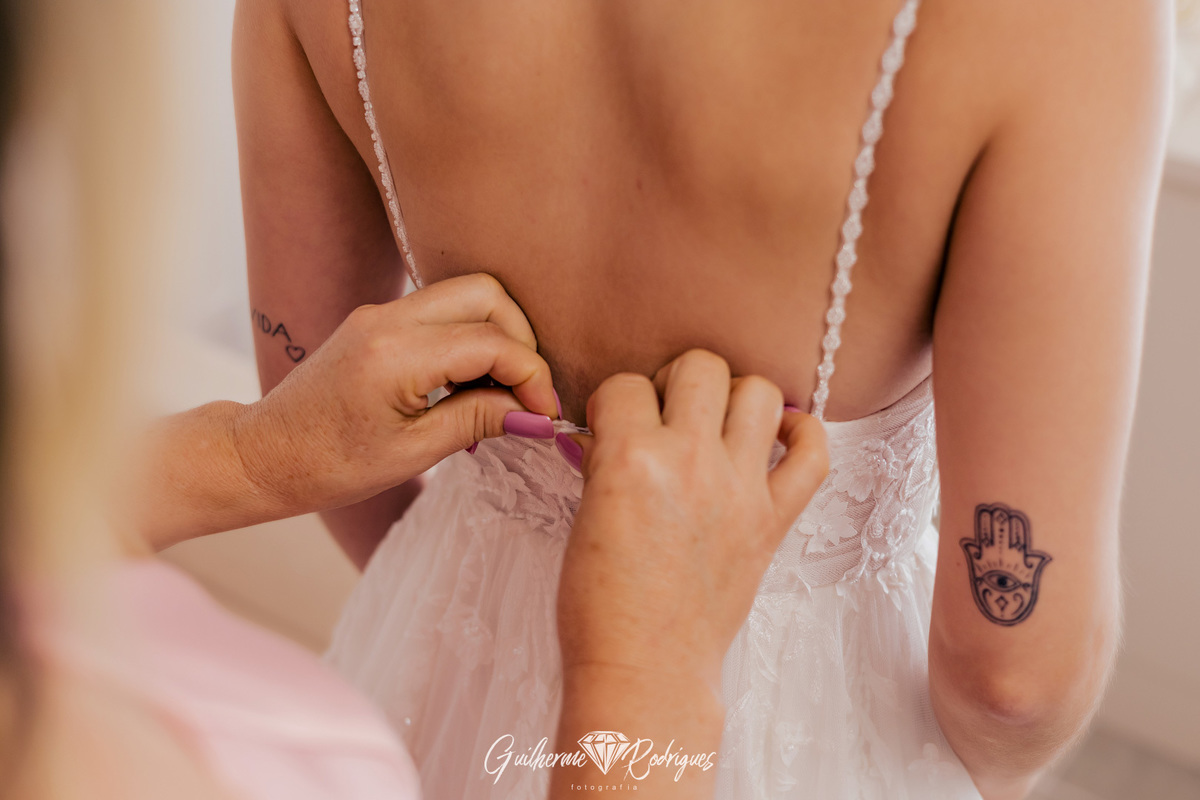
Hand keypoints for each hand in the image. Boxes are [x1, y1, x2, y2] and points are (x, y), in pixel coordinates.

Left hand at [231, 273, 556, 516]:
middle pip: (488, 295)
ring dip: (498, 338)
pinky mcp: (379, 320)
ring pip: (469, 295)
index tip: (544, 416)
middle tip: (526, 397)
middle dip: (522, 342)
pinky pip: (444, 311)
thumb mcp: (412, 452)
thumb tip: (537, 417)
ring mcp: (381, 313)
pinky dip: (471, 339)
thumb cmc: (328, 465)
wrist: (263, 455)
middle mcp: (389, 318)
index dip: (533, 377)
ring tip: (498, 396)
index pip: (493, 342)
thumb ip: (479, 420)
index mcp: (396, 354)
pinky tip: (470, 387)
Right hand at [557, 349, 828, 692]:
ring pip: (760, 391)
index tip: (612, 424)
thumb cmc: (600, 607)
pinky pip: (813, 454)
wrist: (644, 669)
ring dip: (735, 397)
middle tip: (665, 415)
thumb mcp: (585, 517)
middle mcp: (690, 461)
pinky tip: (777, 439)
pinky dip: (802, 435)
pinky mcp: (772, 520)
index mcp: (631, 458)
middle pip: (701, 366)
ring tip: (715, 425)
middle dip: (676, 381)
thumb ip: (604, 463)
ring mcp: (739, 489)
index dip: (614, 401)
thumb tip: (614, 430)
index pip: (627, 384)